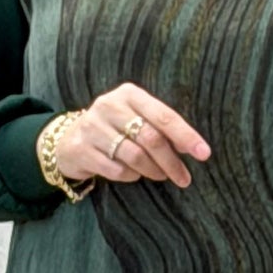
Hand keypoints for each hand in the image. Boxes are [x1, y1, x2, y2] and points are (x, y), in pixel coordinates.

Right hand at [54, 85, 209, 188]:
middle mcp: (109, 106)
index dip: (186, 136)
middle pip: (151, 138)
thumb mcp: (136, 118)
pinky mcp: (82, 149)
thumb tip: (193, 147)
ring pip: (135, 156)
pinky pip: (117, 170)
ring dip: (153, 171)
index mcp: (129, 94)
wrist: (68, 140)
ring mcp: (93, 127)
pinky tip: (133, 174)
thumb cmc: (115, 129)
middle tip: (184, 178)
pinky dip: (131, 176)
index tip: (204, 153)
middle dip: (171, 161)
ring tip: (160, 175)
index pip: (164, 115)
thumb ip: (162, 127)